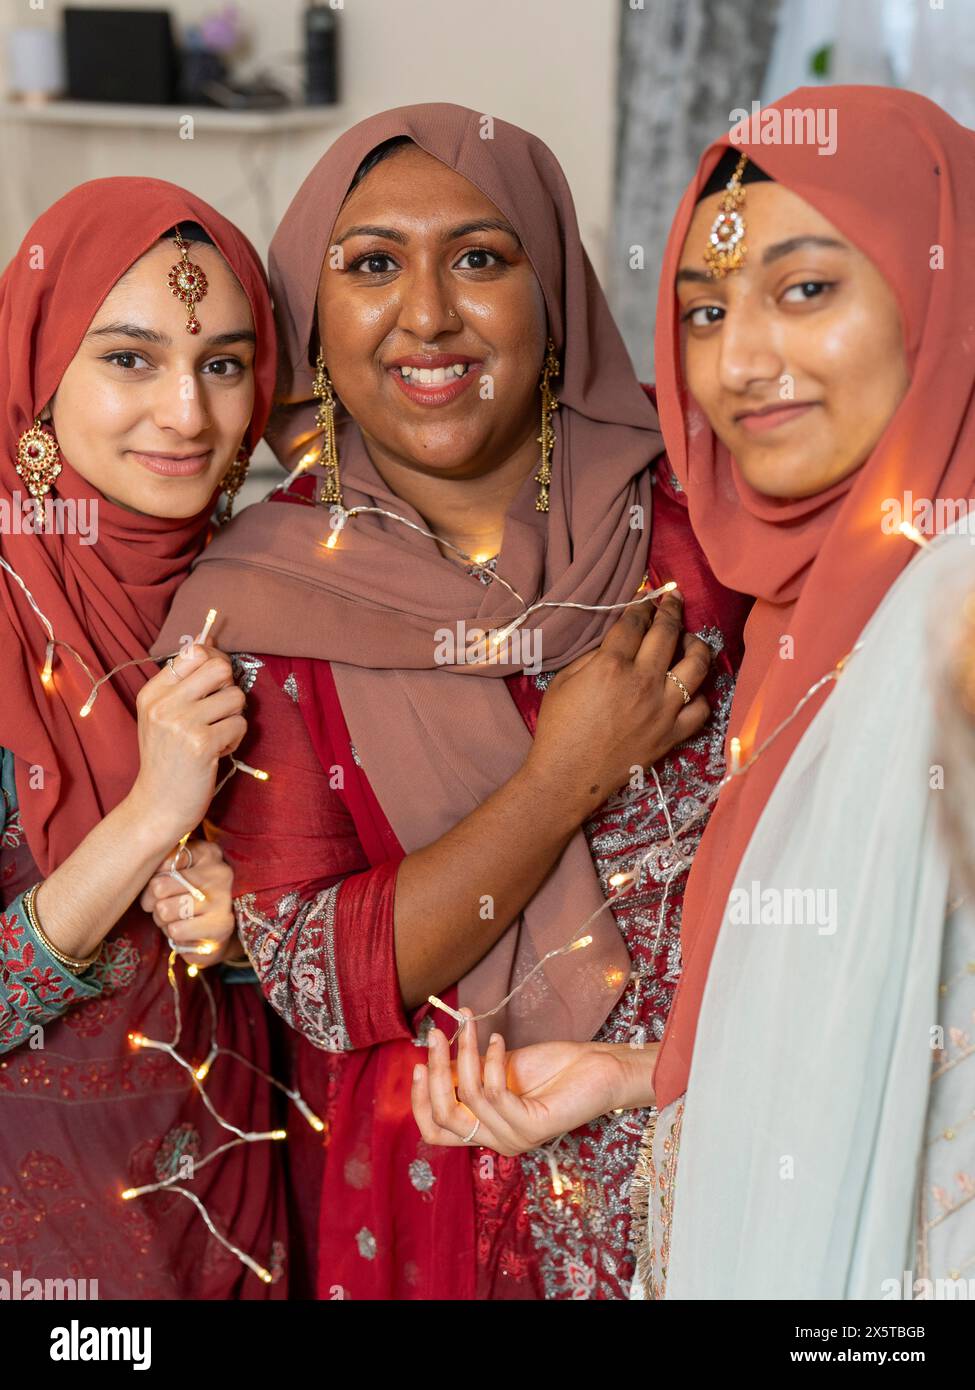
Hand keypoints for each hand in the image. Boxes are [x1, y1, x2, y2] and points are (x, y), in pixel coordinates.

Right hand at [129, 641, 246, 844]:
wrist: (157, 806)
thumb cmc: (167, 758)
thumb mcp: (163, 714)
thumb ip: (186, 679)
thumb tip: (212, 636)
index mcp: (152, 693)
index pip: (195, 652)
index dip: (215, 662)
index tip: (216, 684)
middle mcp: (163, 704)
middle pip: (220, 668)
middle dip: (229, 689)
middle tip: (219, 711)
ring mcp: (181, 723)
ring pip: (236, 696)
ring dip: (233, 718)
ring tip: (215, 736)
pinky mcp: (201, 744)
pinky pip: (240, 723)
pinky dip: (235, 738)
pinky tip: (217, 752)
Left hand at [139, 838, 238, 970]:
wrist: (225, 924)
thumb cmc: (196, 892)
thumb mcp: (185, 867)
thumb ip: (165, 861)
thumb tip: (149, 874)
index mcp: (208, 853)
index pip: (162, 862)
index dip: (153, 878)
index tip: (162, 884)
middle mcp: (219, 873)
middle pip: (158, 887)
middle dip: (153, 901)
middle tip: (163, 904)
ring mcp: (221, 900)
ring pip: (164, 911)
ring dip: (163, 919)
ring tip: (176, 917)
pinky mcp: (220, 926)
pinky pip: (176, 931)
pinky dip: (175, 933)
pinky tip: (186, 929)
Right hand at [411, 1008, 656, 1155]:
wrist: (597, 1068)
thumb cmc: (552, 1067)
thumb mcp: (499, 1066)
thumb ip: (467, 1071)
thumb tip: (431, 1058)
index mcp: (486, 1129)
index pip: (436, 1131)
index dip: (419, 1100)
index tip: (415, 1063)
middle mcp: (496, 1140)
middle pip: (444, 1117)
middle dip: (434, 1072)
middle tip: (435, 1034)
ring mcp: (514, 1138)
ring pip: (470, 1098)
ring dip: (465, 1054)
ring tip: (469, 1025)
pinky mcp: (532, 1128)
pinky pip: (496, 1093)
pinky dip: (492, 1061)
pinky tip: (500, 1040)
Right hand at [525, 589, 711, 819]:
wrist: (567, 776)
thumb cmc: (558, 728)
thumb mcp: (564, 681)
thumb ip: (593, 656)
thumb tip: (617, 641)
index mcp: (612, 665)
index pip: (636, 622)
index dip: (642, 604)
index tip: (646, 597)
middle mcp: (644, 682)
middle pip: (668, 633)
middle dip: (672, 609)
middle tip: (673, 600)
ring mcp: (663, 709)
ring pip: (697, 665)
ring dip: (696, 644)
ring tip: (690, 640)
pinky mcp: (673, 734)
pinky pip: (701, 709)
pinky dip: (699, 695)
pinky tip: (690, 689)